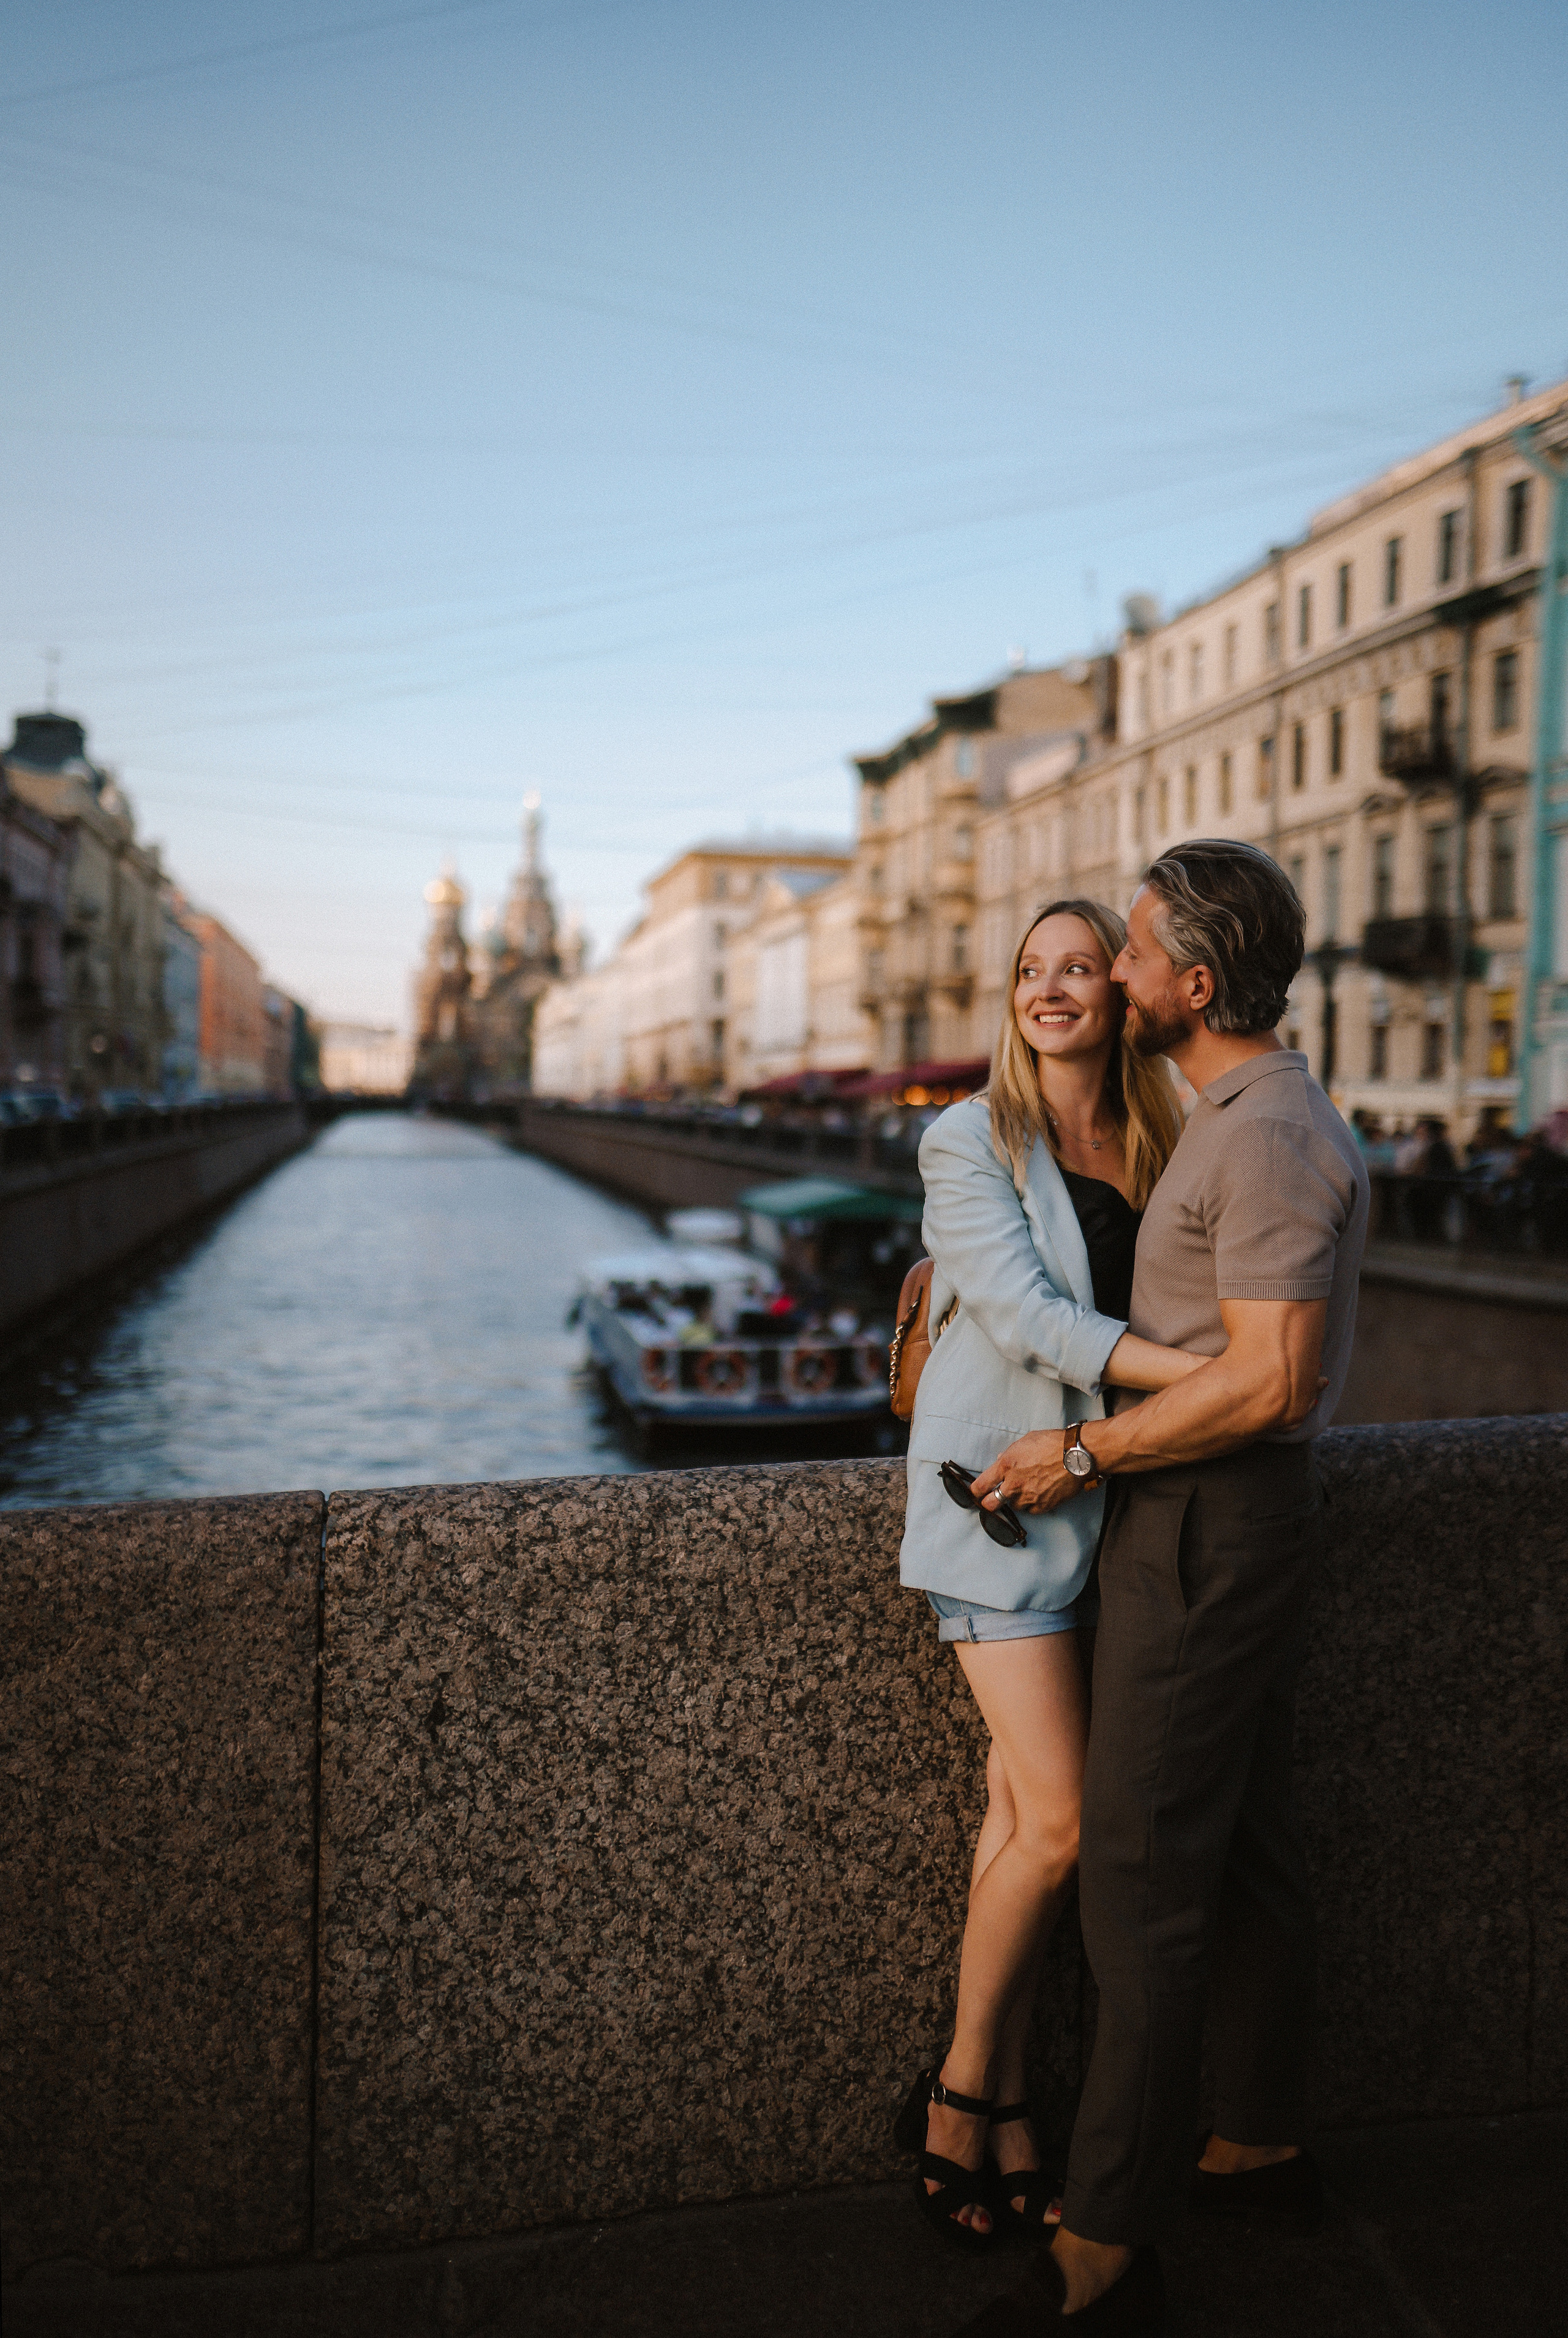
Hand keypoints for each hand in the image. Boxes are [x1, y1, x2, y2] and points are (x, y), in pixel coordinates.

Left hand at [969, 1431, 1086, 1515]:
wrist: (1076, 1456)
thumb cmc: (1052, 1443)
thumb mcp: (1025, 1442)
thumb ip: (1009, 1454)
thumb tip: (1001, 1460)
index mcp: (1006, 1466)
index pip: (980, 1486)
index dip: (974, 1492)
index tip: (975, 1493)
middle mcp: (1013, 1484)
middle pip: (990, 1504)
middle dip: (988, 1503)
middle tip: (991, 1501)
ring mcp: (1028, 1497)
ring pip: (1013, 1506)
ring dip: (1015, 1500)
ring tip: (1025, 1490)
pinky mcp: (1042, 1506)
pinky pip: (1030, 1510)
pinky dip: (1031, 1505)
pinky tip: (1038, 1494)